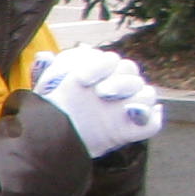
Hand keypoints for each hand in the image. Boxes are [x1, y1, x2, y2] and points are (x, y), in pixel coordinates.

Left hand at [30, 48, 159, 156]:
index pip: (110, 61)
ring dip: (134, 95)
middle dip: (118, 79)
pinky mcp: (131, 130)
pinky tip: (134, 116)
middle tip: (100, 92)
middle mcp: (116, 89)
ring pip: (146, 94)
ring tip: (108, 100)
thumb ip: (47, 72)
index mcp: (100, 75)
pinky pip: (151, 124)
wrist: (52, 139)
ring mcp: (125, 109)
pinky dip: (150, 120)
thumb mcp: (46, 91)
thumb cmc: (52, 110)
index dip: (99, 65)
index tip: (80, 78)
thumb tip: (43, 56)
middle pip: (131, 73)